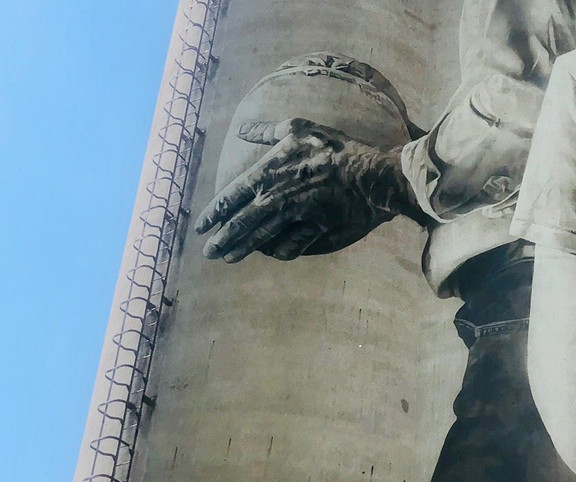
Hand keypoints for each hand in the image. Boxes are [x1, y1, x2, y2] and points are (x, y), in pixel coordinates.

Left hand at [195, 117, 426, 261]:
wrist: (374, 174)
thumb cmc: (337, 149)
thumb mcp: (300, 129)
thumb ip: (267, 131)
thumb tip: (242, 130)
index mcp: (272, 171)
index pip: (233, 195)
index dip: (214, 213)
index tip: (201, 226)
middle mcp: (280, 195)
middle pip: (242, 222)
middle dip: (223, 239)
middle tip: (208, 253)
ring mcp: (299, 215)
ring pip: (263, 237)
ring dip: (243, 249)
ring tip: (229, 258)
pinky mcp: (318, 230)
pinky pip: (292, 245)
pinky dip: (278, 251)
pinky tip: (271, 254)